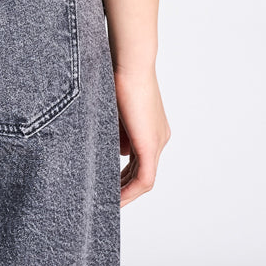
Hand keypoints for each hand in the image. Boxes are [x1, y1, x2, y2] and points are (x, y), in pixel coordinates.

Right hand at [114, 65, 169, 205]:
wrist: (129, 61)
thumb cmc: (116, 74)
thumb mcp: (114, 107)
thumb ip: (116, 130)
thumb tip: (117, 150)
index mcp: (151, 127)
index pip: (140, 159)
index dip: (124, 175)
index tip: (108, 183)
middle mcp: (159, 136)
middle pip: (143, 172)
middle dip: (124, 187)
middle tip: (107, 200)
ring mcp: (157, 141)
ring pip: (144, 178)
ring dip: (126, 193)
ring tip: (108, 204)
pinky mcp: (151, 145)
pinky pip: (144, 179)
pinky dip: (130, 191)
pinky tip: (116, 200)